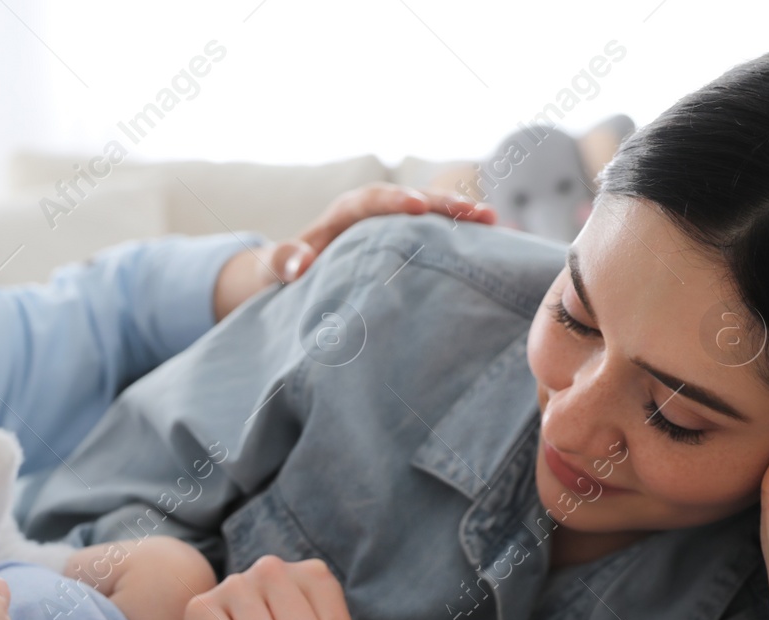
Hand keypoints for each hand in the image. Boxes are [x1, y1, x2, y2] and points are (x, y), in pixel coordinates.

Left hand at [212, 183, 496, 318]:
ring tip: (492, 221)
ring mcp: (393, 223)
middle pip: (411, 199)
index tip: (417, 206)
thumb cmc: (285, 269)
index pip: (371, 201)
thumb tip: (298, 264)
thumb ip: (284, 262)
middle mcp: (373, 210)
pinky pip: (436, 231)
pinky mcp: (406, 238)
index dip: (394, 202)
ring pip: (430, 212)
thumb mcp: (276, 267)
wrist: (295, 270)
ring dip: (459, 215)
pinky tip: (493, 239)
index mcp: (343, 213)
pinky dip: (460, 233)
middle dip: (441, 204)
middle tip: (474, 211)